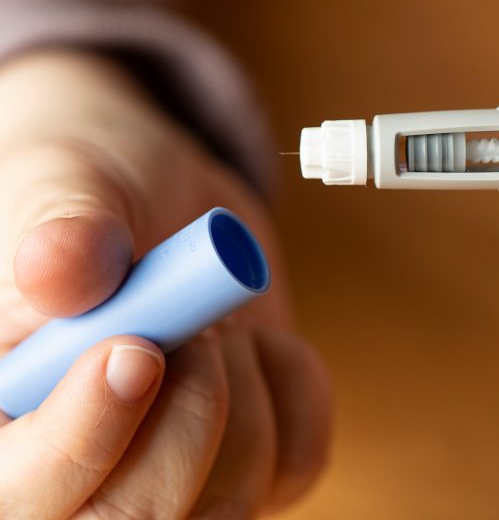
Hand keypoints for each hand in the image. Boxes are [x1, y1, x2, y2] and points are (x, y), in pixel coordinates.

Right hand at [0, 50, 331, 516]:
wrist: (163, 205)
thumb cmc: (95, 199)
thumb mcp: (68, 184)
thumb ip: (66, 231)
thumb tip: (59, 272)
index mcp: (3, 430)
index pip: (28, 494)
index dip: (85, 438)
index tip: (137, 353)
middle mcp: (80, 475)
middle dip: (186, 414)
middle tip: (193, 330)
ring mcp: (173, 482)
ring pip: (229, 501)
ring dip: (243, 396)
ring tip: (214, 327)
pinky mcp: (248, 467)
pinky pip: (296, 461)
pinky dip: (294, 387)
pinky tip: (258, 340)